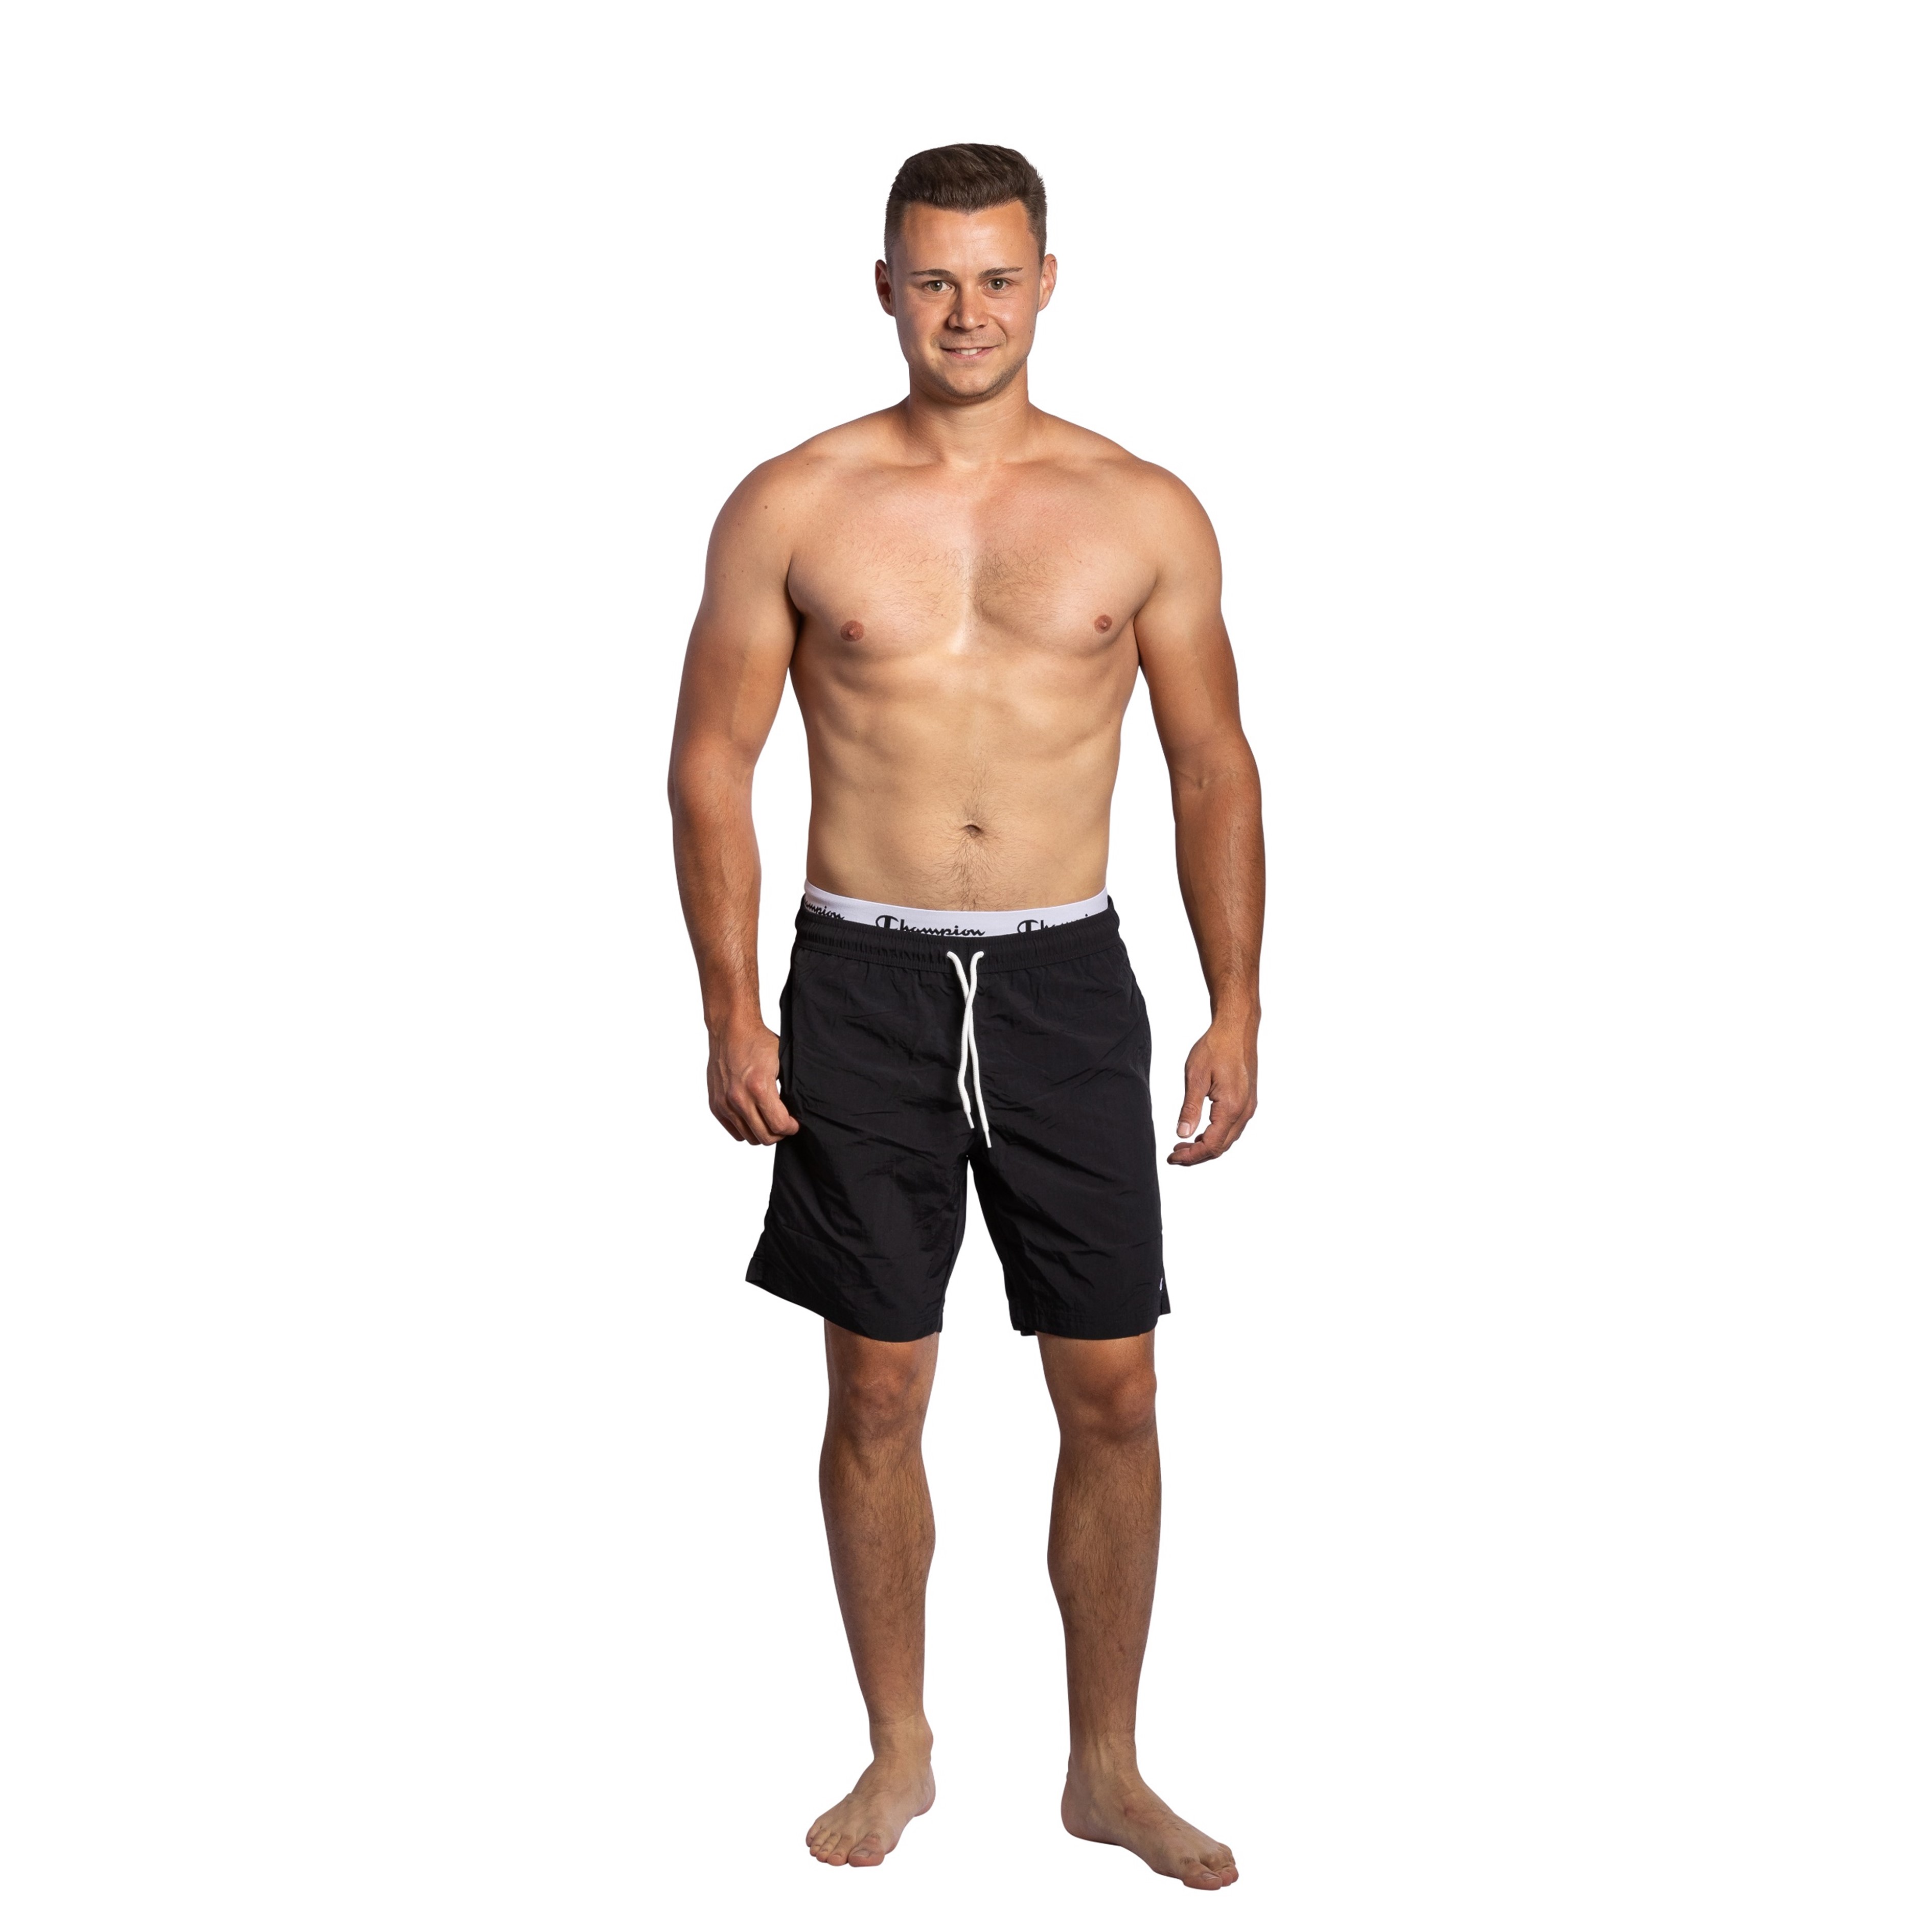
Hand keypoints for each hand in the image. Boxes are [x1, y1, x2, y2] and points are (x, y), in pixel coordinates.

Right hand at [707, 1021, 799, 1144]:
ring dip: (762, 1132)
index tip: (795, 1123)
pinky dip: (746, 1129)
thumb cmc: (757, 1042)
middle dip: (779, 1133)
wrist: (731, 1030)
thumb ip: (786, 1090)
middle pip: (764, 1137)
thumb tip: (795, 1112)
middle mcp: (739, 1098)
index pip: (779, 1125)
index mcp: (759, 1087)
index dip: (791, 1128)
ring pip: (749, 1137)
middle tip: (784, 1124)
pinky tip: (754, 1117)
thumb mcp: (781, 1062)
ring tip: (769, 1120)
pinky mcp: (715, 1104)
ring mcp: (724, 1103)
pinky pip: (734, 1131)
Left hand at [1168, 1018, 1257, 1165]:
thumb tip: (1182, 1134)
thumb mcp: (1196, 1076)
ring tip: (1184, 1145)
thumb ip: (1190, 1108)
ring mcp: (1248, 1107)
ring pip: (1228, 1139)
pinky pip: (1233, 1127)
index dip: (1191, 1156)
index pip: (1211, 1145)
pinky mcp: (1248, 1101)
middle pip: (1221, 1147)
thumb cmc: (1216, 1047)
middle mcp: (1244, 1111)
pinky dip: (1216, 1135)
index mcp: (1231, 1107)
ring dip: (1206, 1146)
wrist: (1237, 1028)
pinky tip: (1201, 1131)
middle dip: (1197, 1155)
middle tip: (1175, 1155)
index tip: (1172, 1158)